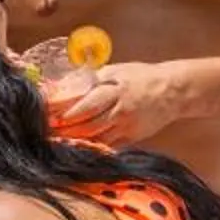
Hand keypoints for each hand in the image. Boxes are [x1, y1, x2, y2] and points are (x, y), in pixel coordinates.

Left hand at [48, 63, 189, 150]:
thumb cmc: (141, 77)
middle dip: (64, 129)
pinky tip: (78, 147)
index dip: (62, 110)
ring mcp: (125, 126)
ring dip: (74, 140)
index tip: (45, 114)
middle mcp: (119, 109)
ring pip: (95, 138)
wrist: (173, 90)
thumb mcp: (115, 71)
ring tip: (56, 141)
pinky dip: (91, 147)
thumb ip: (90, 79)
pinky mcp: (131, 138)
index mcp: (114, 89)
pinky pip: (108, 146)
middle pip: (86, 124)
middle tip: (45, 131)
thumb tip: (62, 85)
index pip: (82, 103)